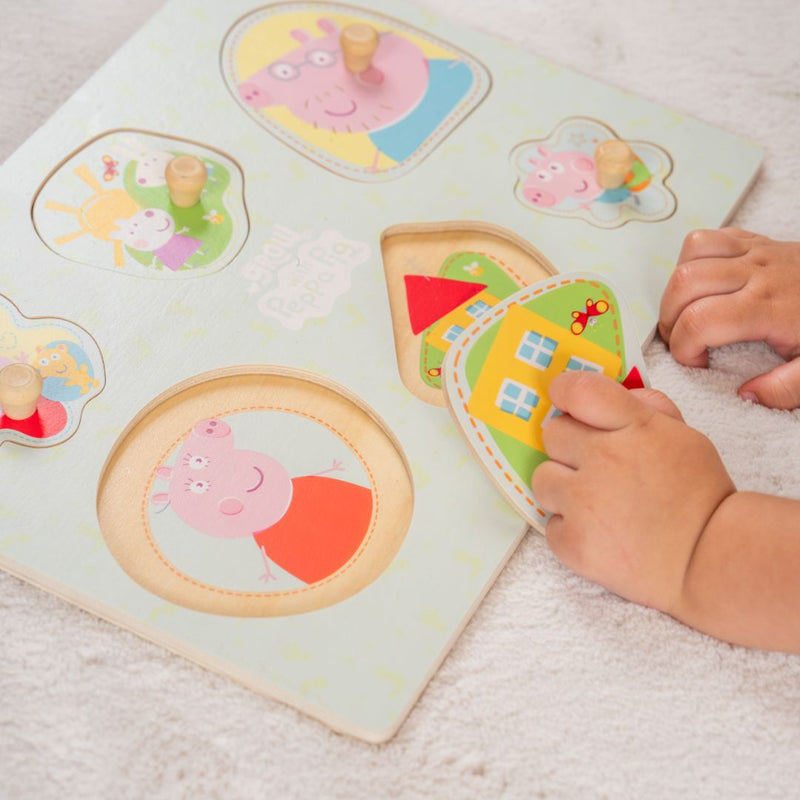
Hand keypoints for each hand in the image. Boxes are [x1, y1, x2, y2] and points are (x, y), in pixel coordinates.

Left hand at [531, 371, 734, 612]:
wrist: (711, 561)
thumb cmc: (699, 495)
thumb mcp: (684, 437)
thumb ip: (648, 409)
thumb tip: (618, 395)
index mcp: (634, 428)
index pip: (579, 391)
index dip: (565, 392)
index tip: (566, 402)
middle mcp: (603, 459)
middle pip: (553, 433)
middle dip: (570, 446)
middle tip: (595, 466)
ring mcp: (583, 503)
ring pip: (542, 478)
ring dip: (563, 488)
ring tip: (595, 504)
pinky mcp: (572, 542)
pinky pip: (549, 524)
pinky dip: (569, 530)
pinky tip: (599, 534)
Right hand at [658, 228, 799, 408]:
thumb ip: (786, 388)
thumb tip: (746, 393)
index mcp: (769, 308)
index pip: (700, 321)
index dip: (683, 348)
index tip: (697, 363)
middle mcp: (756, 275)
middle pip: (684, 286)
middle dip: (670, 320)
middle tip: (684, 341)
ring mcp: (753, 253)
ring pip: (688, 260)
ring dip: (675, 292)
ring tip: (686, 314)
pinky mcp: (752, 241)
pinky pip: (703, 239)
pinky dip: (689, 262)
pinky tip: (701, 286)